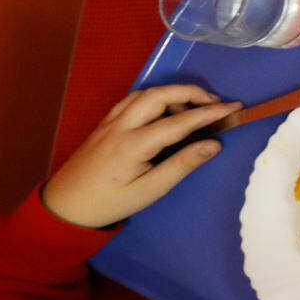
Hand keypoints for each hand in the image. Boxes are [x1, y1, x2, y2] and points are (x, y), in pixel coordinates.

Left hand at [42, 85, 239, 228]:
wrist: (65, 206)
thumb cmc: (110, 203)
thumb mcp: (150, 191)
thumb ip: (182, 165)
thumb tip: (214, 144)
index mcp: (134, 144)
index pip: (180, 121)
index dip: (210, 112)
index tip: (234, 108)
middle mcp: (122, 125)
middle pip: (160, 95)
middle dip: (191, 92)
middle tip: (215, 103)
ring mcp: (110, 121)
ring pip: (145, 93)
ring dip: (172, 93)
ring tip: (193, 107)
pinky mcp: (105, 123)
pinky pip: (132, 99)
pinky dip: (153, 97)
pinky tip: (163, 108)